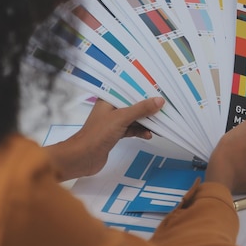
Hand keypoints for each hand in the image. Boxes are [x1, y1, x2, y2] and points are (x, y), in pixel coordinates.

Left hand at [45, 98, 163, 180]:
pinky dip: (140, 131)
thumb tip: (159, 101)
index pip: (128, 89)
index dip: (143, 88)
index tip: (158, 88)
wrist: (82, 157)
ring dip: (146, 121)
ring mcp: (113, 121)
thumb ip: (141, 109)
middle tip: (163, 107)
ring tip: (159, 124)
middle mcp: (111, 108)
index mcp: (109, 98)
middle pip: (133, 104)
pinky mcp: (115, 134)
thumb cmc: (97, 134)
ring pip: (134, 117)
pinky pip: (132, 129)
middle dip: (147, 106)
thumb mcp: (122, 118)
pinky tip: (148, 135)